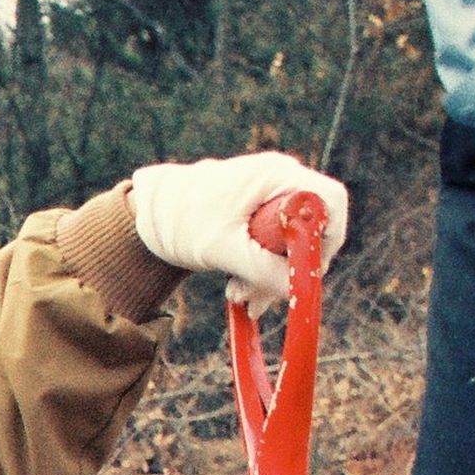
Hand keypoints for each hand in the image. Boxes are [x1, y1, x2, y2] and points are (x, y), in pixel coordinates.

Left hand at [123, 154, 350, 309]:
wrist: (144, 213)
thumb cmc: (177, 218)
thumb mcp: (219, 248)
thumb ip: (260, 268)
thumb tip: (295, 290)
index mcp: (277, 175)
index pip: (330, 201)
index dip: (329, 238)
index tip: (308, 271)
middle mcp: (280, 182)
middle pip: (313, 229)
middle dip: (290, 269)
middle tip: (260, 299)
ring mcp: (270, 199)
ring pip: (292, 245)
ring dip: (270, 278)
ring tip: (237, 297)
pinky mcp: (258, 218)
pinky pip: (273, 249)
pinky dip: (259, 273)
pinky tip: (236, 290)